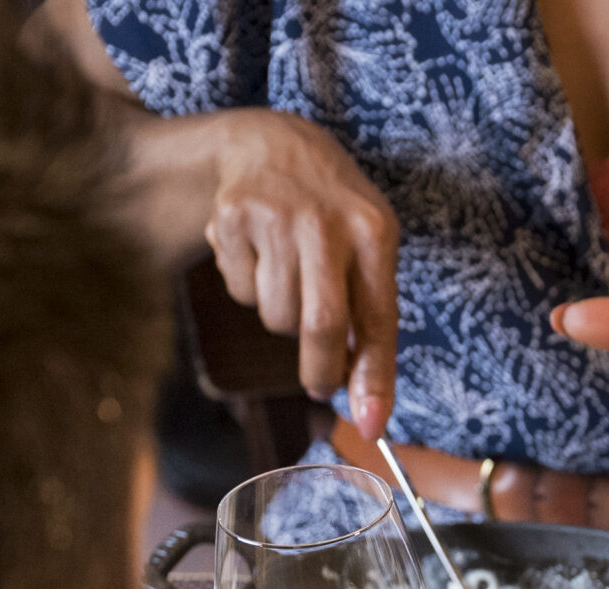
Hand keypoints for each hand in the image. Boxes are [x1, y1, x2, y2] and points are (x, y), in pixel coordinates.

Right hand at [202, 109, 398, 438]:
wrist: (273, 144)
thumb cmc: (334, 212)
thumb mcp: (370, 246)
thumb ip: (372, 313)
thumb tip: (366, 398)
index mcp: (374, 231)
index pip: (378, 317)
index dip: (374, 376)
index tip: (371, 424)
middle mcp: (325, 222)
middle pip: (319, 325)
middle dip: (319, 369)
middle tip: (320, 384)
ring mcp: (274, 217)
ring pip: (275, 316)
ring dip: (282, 319)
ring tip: (290, 278)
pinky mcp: (230, 219)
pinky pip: (241, 292)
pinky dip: (250, 289)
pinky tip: (260, 254)